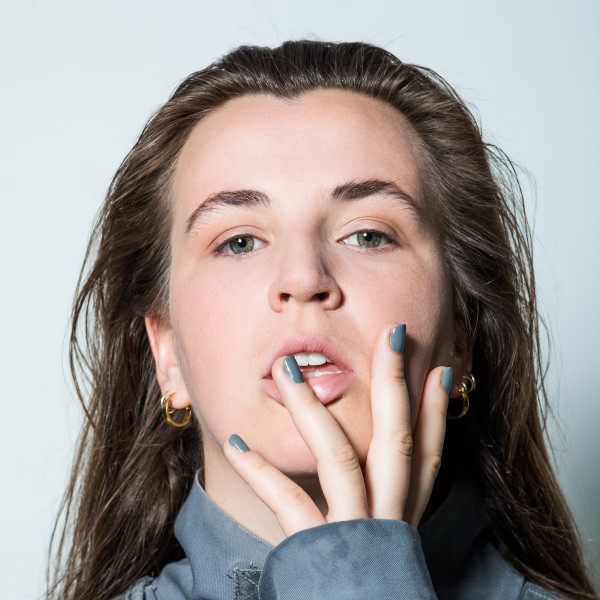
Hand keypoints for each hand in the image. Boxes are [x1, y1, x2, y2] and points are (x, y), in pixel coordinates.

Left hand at [223, 323, 450, 536]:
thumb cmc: (365, 587)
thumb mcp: (384, 540)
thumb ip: (383, 502)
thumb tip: (373, 464)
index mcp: (404, 514)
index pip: (430, 451)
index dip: (435, 408)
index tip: (438, 367)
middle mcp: (388, 517)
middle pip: (398, 440)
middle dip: (395, 385)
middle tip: (392, 336)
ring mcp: (355, 532)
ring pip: (341, 457)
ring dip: (314, 410)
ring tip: (289, 369)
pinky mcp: (318, 552)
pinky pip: (289, 504)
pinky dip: (262, 472)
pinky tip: (238, 443)